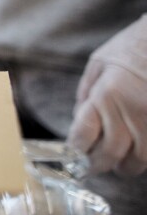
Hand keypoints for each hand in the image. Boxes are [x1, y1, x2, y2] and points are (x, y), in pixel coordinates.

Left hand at [68, 15, 146, 175]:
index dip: (77, 150)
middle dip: (98, 165)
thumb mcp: (99, 64)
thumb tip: (78, 120)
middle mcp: (129, 111)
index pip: (83, 136)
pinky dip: (145, 157)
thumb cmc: (133, 48)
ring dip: (126, 166)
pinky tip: (139, 151)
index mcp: (105, 95)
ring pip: (137, 161)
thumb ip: (87, 94)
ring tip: (120, 162)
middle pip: (109, 154)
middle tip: (94, 165)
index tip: (75, 155)